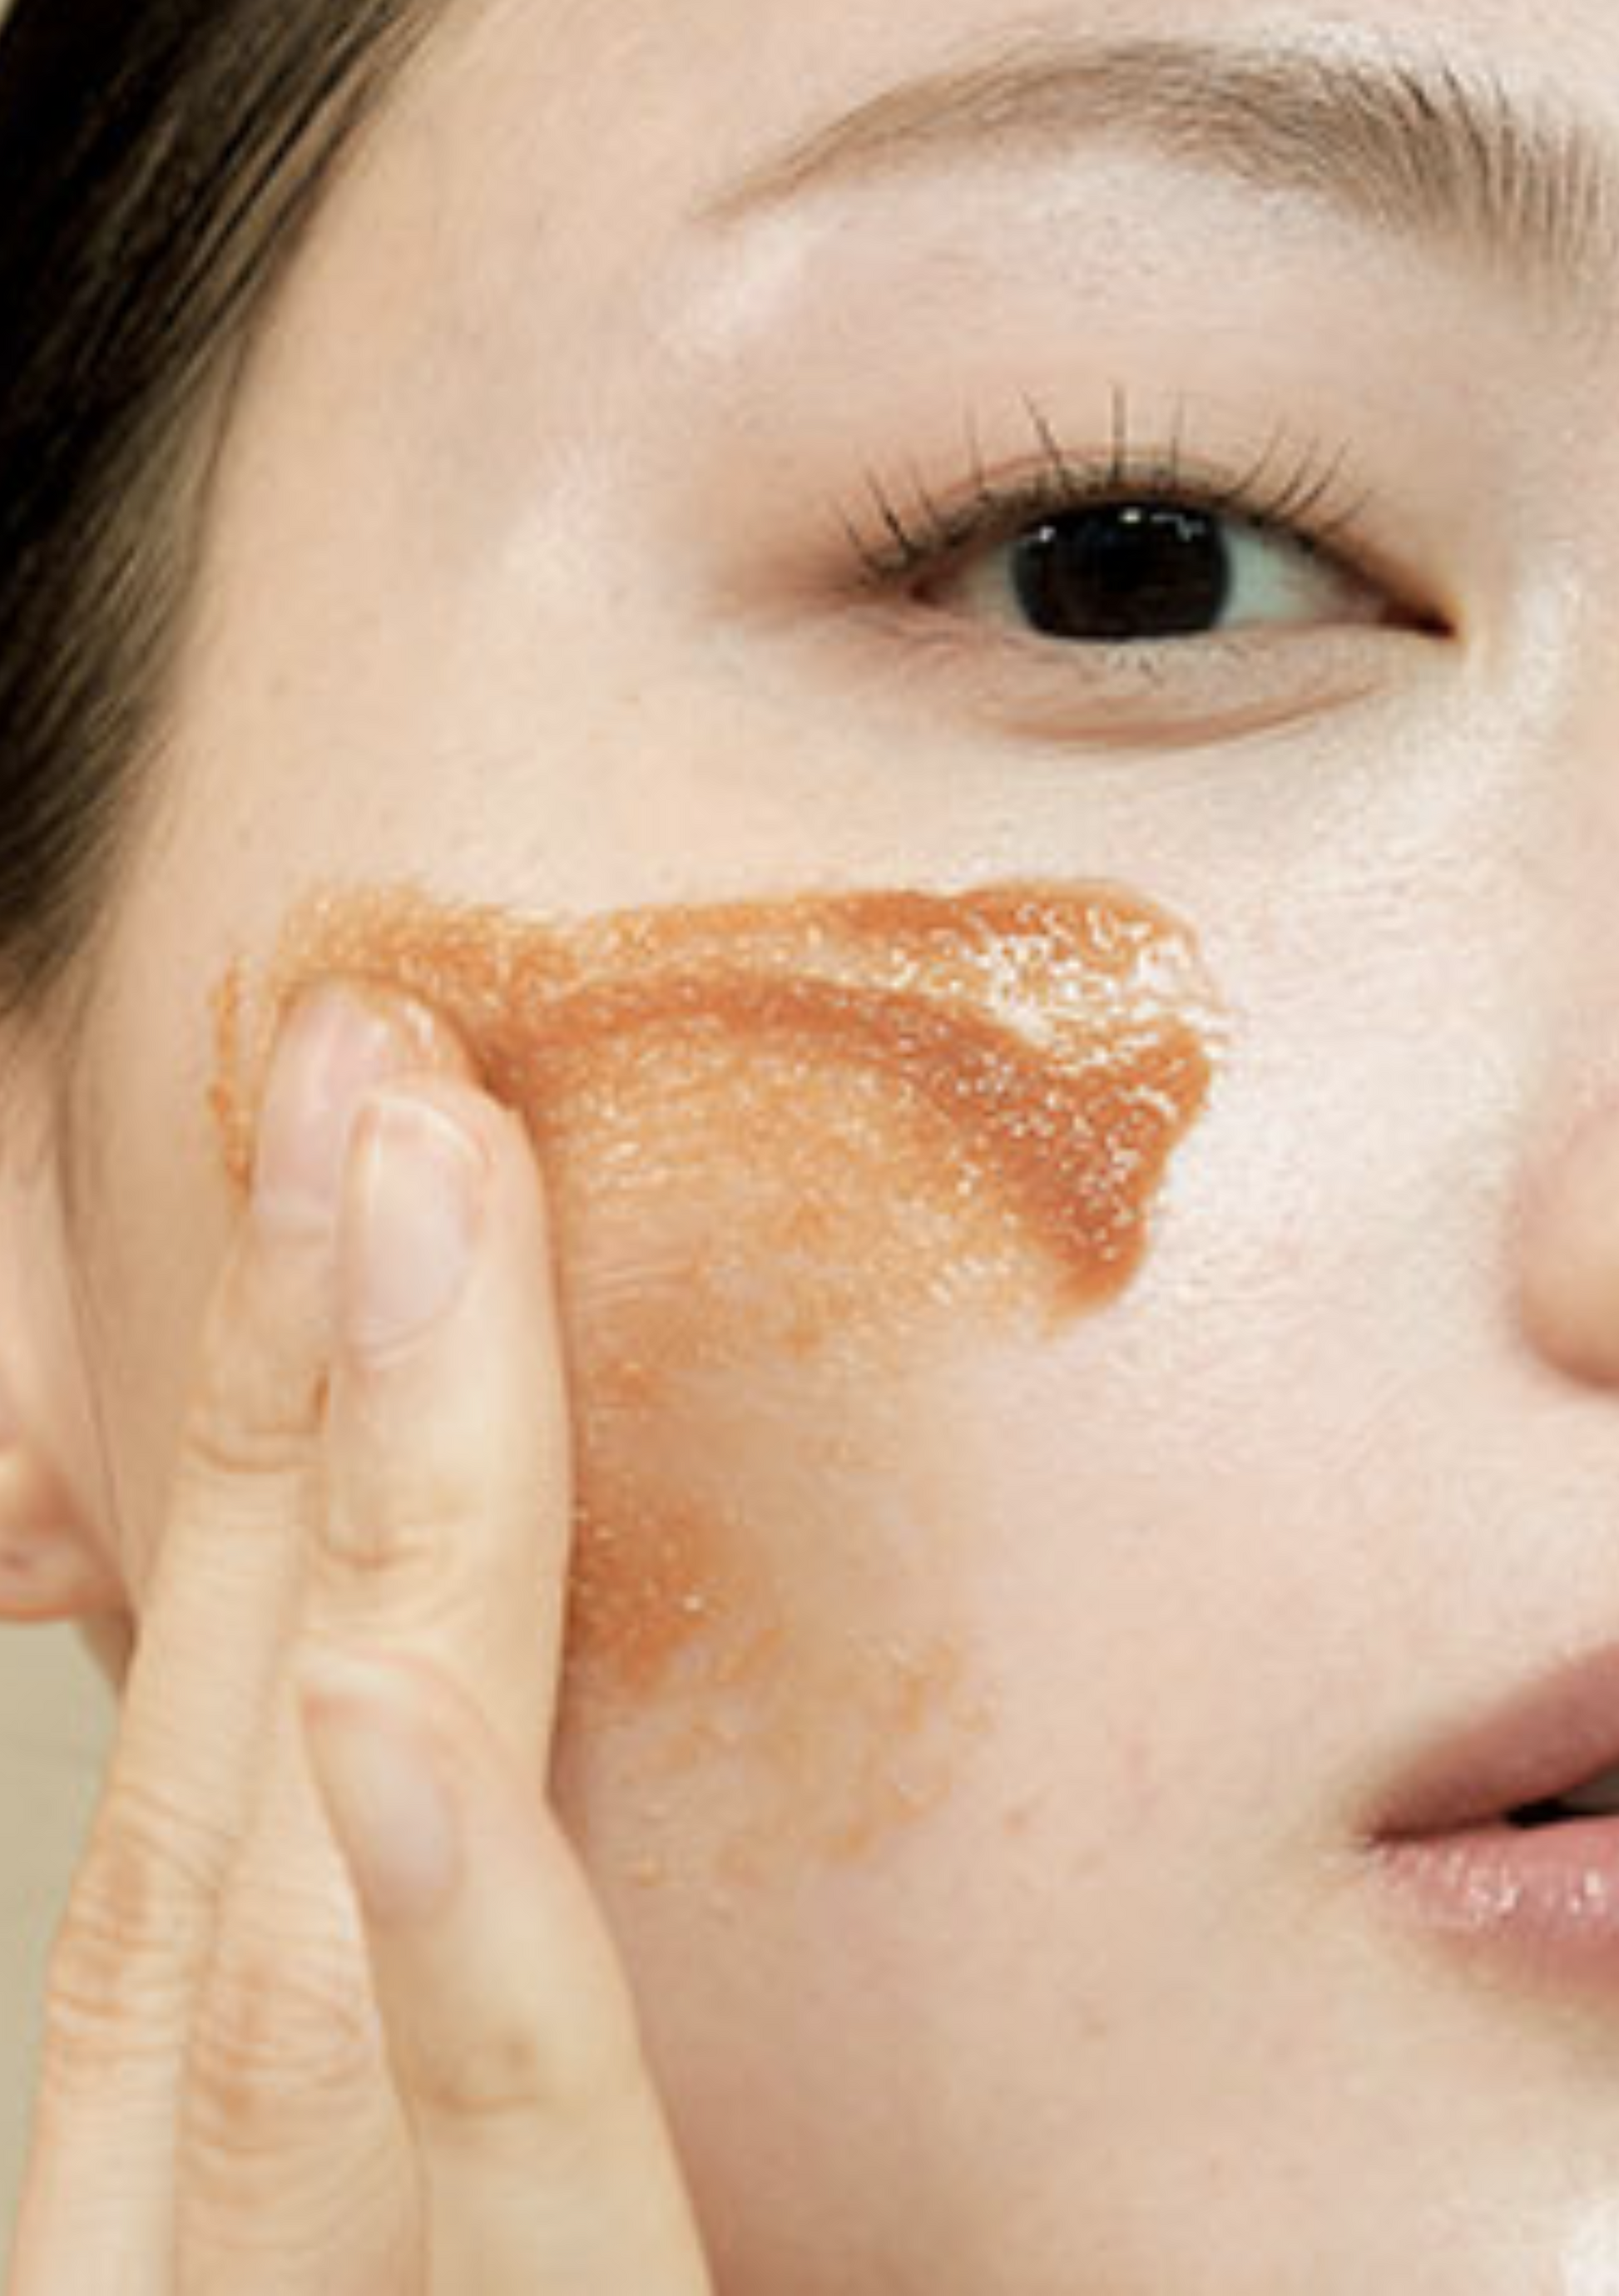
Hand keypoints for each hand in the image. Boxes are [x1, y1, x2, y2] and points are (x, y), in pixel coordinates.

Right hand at [7, 982, 714, 2290]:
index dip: (266, 1427)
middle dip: (298, 1381)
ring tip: (413, 1206)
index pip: (221, 1730)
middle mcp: (214, 2215)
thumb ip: (439, 2026)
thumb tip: (460, 1722)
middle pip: (240, 1742)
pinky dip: (453, 1962)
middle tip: (379, 1066)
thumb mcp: (403, 2238)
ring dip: (361, 1527)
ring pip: (314, 1910)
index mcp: (208, 2157)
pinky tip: (389, 1725)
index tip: (360, 1164)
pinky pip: (504, 2200)